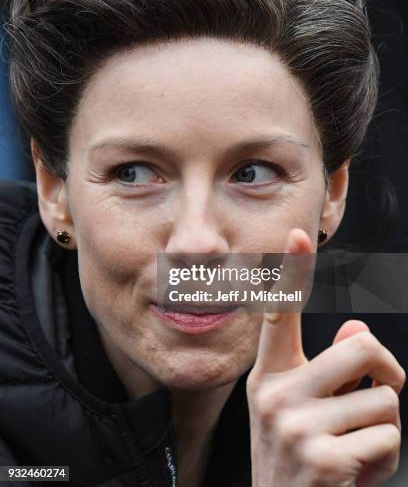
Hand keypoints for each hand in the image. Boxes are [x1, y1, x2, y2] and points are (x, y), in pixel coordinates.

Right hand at [246, 228, 405, 486]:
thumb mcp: (302, 412)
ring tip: (353, 449)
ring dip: (383, 427)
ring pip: (384, 400)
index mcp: (269, 377)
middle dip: (388, 373)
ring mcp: (297, 427)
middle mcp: (276, 395)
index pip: (279, 315)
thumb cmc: (298, 464)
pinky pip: (389, 438)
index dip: (291, 271)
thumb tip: (357, 330)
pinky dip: (385, 458)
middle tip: (380, 392)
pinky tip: (355, 473)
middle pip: (362, 348)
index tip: (298, 235)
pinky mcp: (325, 459)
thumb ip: (329, 369)